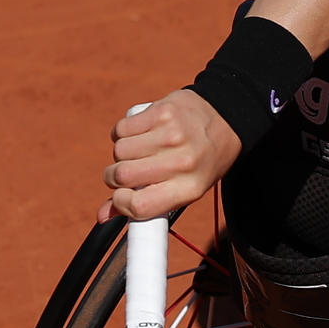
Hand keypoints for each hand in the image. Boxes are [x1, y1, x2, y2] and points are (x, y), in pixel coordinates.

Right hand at [100, 90, 240, 222]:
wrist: (225, 119)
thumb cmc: (199, 161)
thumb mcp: (183, 188)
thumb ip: (144, 203)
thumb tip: (102, 216)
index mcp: (189, 189)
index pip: (140, 206)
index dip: (121, 203)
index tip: (121, 196)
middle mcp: (182, 162)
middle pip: (123, 175)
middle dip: (114, 176)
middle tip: (124, 173)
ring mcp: (172, 134)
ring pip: (119, 150)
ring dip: (121, 153)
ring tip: (138, 151)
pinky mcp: (162, 111)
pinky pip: (122, 128)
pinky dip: (123, 133)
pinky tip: (139, 133)